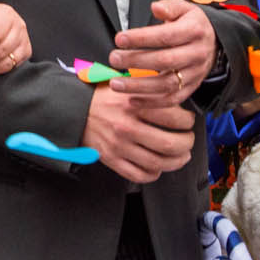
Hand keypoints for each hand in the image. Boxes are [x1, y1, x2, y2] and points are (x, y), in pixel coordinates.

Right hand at [81, 84, 195, 182]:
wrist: (71, 110)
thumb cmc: (100, 97)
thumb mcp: (125, 84)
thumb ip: (148, 89)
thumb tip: (174, 95)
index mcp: (133, 104)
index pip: (174, 117)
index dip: (188, 121)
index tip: (188, 121)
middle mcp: (127, 126)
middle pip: (170, 144)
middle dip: (187, 144)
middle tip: (188, 140)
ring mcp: (119, 146)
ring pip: (158, 162)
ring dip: (176, 162)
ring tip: (180, 156)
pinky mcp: (111, 159)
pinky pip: (139, 175)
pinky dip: (153, 174)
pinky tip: (157, 167)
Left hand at [108, 0, 218, 101]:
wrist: (216, 43)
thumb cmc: (193, 25)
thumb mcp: (185, 8)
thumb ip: (170, 7)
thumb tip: (156, 7)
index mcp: (194, 31)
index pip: (166, 36)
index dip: (141, 38)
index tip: (120, 39)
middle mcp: (196, 54)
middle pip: (165, 61)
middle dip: (136, 61)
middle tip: (114, 59)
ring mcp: (195, 73)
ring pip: (167, 84)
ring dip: (138, 86)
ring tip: (116, 83)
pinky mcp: (192, 87)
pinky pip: (172, 99)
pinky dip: (151, 103)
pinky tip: (132, 100)